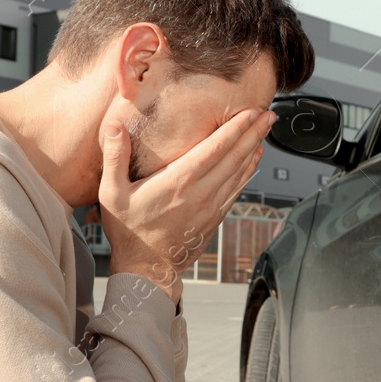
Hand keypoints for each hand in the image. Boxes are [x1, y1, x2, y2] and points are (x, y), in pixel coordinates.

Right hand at [98, 107, 274, 305]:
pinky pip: (236, 190)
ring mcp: (211, 206)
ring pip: (239, 173)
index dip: (235, 129)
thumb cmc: (128, 230)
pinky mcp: (215, 218)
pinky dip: (247, 173)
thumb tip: (114, 124)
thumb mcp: (112, 192)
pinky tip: (253, 161)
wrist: (146, 268)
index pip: (215, 149)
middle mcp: (200, 192)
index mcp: (178, 181)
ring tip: (265, 132)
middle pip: (234, 157)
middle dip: (253, 134)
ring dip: (253, 150)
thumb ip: (114, 157)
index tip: (250, 112)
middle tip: (269, 116)